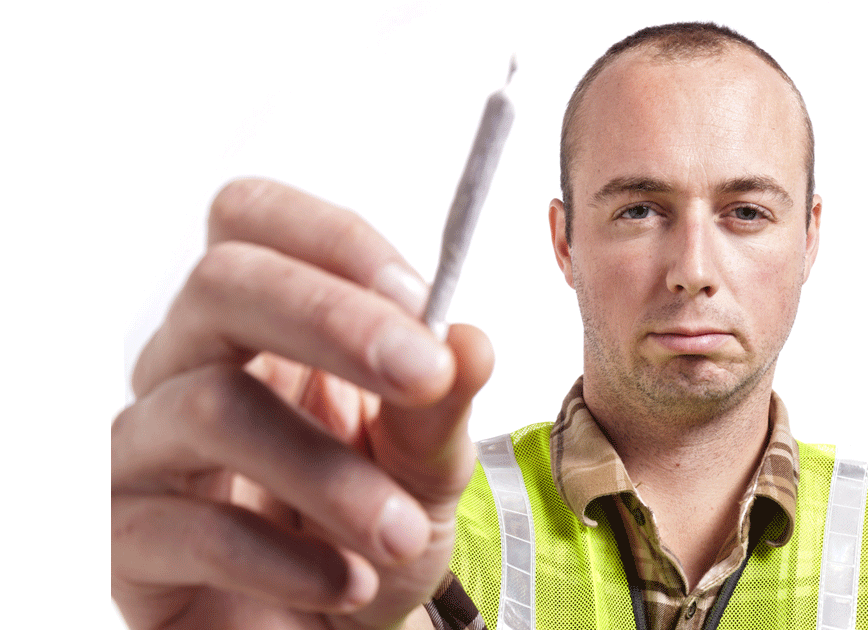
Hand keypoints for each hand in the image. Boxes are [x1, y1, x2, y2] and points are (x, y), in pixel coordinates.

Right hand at [111, 179, 492, 628]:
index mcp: (266, 322)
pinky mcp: (125, 535)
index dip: (332, 240)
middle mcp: (192, 364)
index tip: (421, 299)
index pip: (255, 219)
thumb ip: (441, 406)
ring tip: (401, 532)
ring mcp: (148, 444)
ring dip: (330, 475)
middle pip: (222, 283)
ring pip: (212, 407)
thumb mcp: (427, 467)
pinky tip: (346, 584)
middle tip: (423, 376)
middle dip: (334, 320)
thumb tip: (468, 340)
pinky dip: (286, 560)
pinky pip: (188, 527)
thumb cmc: (367, 530)